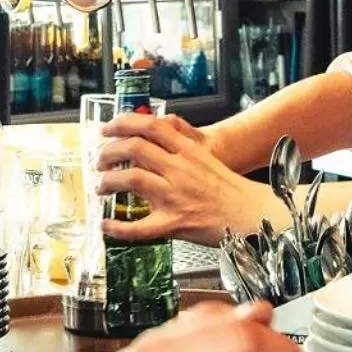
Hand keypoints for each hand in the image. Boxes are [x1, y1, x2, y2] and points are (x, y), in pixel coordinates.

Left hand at [97, 112, 275, 245]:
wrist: (251, 215)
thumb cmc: (230, 188)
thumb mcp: (207, 155)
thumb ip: (182, 140)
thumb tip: (158, 124)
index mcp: (189, 150)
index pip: (150, 125)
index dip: (122, 123)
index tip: (106, 128)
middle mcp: (180, 169)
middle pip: (134, 149)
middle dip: (108, 152)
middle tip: (99, 160)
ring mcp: (176, 196)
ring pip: (131, 180)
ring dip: (108, 182)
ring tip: (101, 187)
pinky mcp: (174, 223)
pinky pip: (139, 227)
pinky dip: (118, 228)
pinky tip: (106, 226)